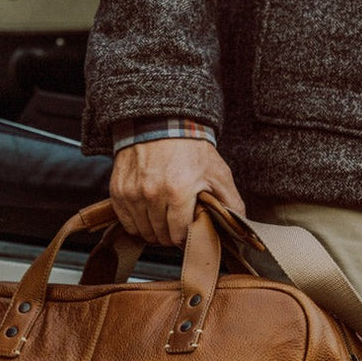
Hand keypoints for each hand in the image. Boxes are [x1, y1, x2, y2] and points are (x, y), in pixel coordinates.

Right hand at [110, 138, 245, 246]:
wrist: (162, 124)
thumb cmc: (192, 150)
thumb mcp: (219, 174)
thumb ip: (232, 204)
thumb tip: (243, 229)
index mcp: (178, 192)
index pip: (178, 235)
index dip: (186, 237)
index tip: (190, 230)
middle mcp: (152, 194)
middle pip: (160, 235)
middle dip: (171, 234)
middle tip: (178, 223)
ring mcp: (132, 193)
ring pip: (142, 231)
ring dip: (154, 230)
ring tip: (164, 218)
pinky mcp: (118, 190)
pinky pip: (126, 221)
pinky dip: (137, 223)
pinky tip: (148, 213)